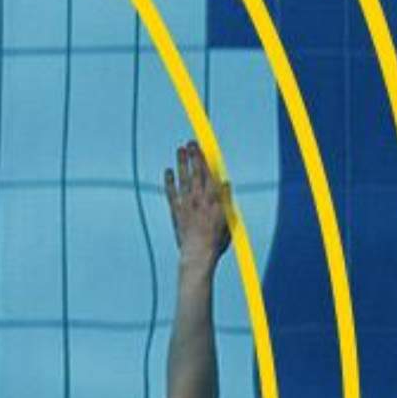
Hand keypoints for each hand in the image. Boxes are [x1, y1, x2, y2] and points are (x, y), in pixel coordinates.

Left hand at [164, 141, 229, 271]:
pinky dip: (169, 181)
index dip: (207, 159)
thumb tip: (225, 183)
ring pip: (183, 178)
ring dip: (182, 163)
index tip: (205, 147)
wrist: (198, 254)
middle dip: (194, 156)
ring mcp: (186, 204)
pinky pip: (171, 192)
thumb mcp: (228, 220)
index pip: (210, 174)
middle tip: (191, 142)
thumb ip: (226, 200)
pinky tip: (168, 170)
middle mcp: (200, 199)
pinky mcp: (176, 211)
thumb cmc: (216, 242)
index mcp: (214, 200)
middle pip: (196, 172)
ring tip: (180, 150)